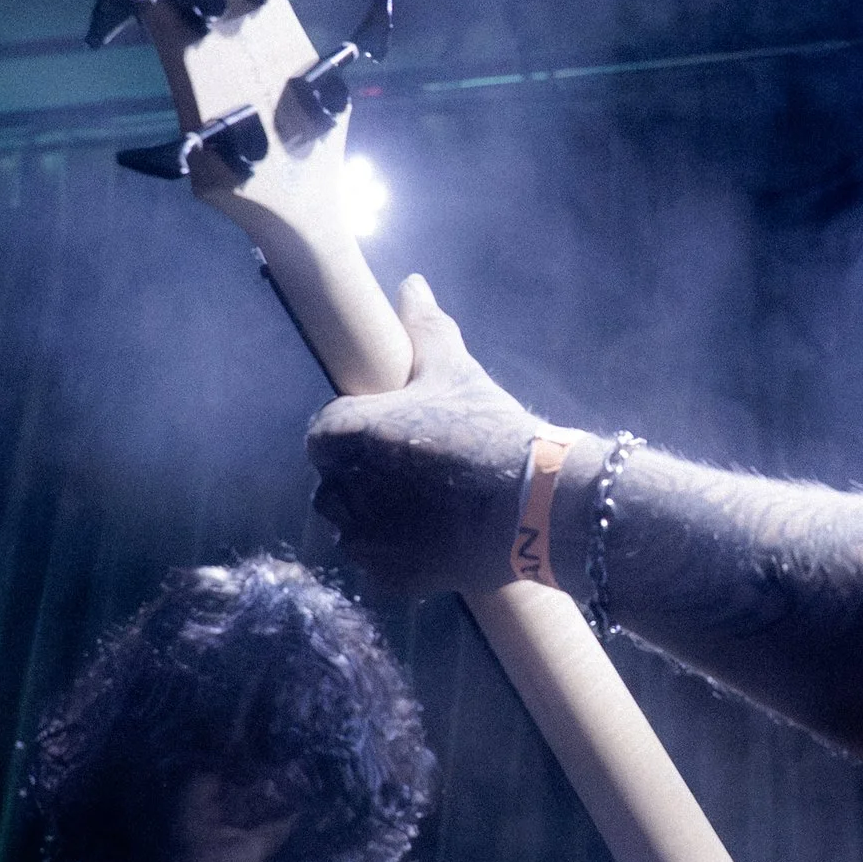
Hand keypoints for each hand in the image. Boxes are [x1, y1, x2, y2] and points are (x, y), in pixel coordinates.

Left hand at [307, 275, 542, 593]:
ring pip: (351, 526)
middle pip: (334, 482)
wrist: (538, 503)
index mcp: (347, 433)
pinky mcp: (389, 578)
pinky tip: (433, 540)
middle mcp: (343, 488)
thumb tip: (410, 283)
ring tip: (425, 509)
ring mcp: (365, 538)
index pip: (324, 434)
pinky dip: (396, 555)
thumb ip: (424, 327)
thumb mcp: (456, 370)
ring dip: (373, 517)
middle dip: (362, 477)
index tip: (392, 437)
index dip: (356, 434)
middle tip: (415, 473)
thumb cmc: (492, 429)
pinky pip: (376, 565)